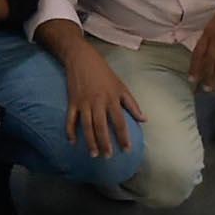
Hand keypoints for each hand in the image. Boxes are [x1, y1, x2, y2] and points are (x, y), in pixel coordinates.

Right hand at [58, 40, 141, 157]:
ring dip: (90, 141)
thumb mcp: (121, 86)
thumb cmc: (104, 73)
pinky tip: (72, 142)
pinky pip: (71, 119)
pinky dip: (70, 131)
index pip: (119, 122)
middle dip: (105, 143)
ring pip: (86, 126)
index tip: (127, 150)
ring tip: (94, 154)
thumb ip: (132, 104)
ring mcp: (83, 102)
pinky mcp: (72, 101)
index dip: (123, 137)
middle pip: (101, 126)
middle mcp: (97, 102)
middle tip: (108, 156)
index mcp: (111, 98)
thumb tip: (144, 119)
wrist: (81, 58)